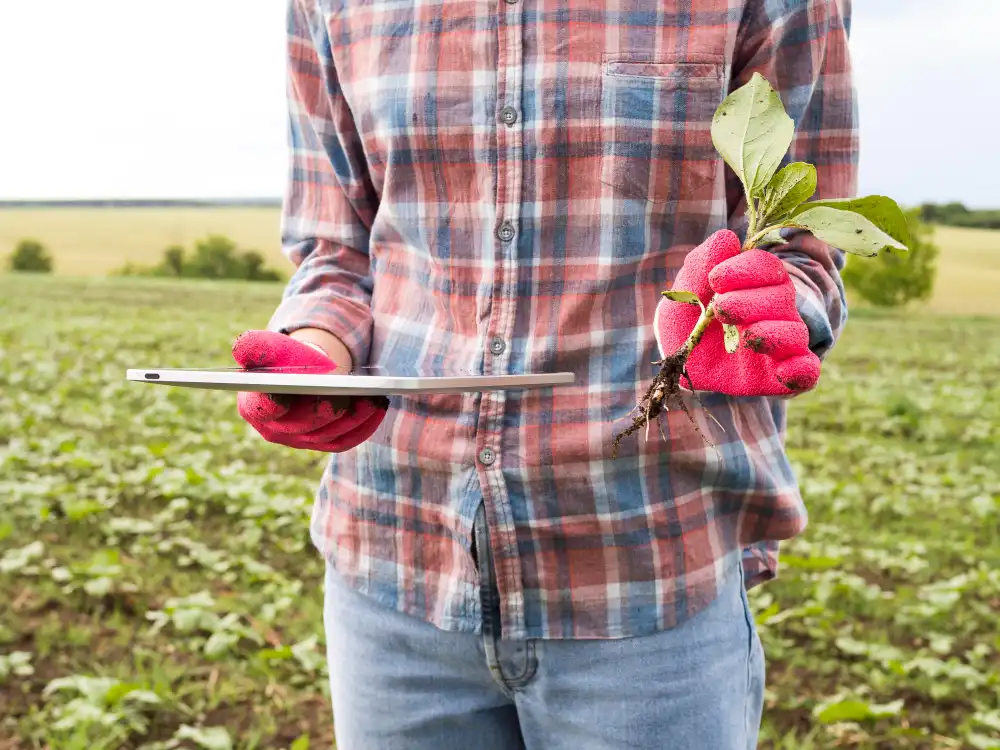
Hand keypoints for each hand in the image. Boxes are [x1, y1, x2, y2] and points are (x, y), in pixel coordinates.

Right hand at [232, 330, 387, 451]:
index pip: (265, 410)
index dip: (275, 405)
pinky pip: (347, 440)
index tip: (287, 394)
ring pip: (330, 433)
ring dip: (354, 416)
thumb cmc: (285, 359)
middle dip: (326, 408)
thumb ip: (256, 346)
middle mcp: (276, 431)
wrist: (304, 372)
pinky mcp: (326, 444)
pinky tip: (378, 406)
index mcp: (255, 407)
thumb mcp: (270, 348)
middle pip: (304, 424)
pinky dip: (364, 425)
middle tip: (347, 393)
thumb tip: (241, 346)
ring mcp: (302, 442)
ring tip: (374, 397)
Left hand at [653, 230, 820, 397]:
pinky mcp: (778, 376)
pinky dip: (802, 371)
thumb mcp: (684, 292)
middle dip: (751, 301)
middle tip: (721, 308)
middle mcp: (773, 311)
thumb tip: (728, 238)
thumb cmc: (685, 318)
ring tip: (746, 336)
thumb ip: (700, 265)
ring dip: (773, 332)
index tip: (715, 278)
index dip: (746, 269)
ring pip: (795, 332)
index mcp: (755, 285)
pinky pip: (805, 372)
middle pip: (783, 296)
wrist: (678, 358)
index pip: (767, 268)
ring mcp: (778, 344)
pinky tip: (783, 371)